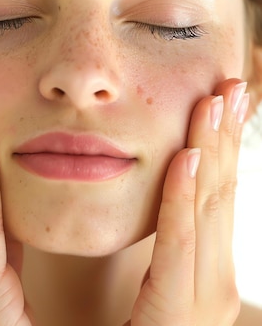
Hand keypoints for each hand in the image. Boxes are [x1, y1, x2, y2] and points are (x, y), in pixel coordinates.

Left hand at [128, 79, 248, 324]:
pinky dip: (186, 202)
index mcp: (201, 270)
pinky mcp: (173, 314)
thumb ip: (165, 251)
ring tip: (220, 100)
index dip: (219, 146)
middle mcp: (209, 281)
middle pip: (217, 194)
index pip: (212, 195)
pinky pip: (179, 248)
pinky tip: (188, 161)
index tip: (222, 100)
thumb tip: (168, 199)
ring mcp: (199, 299)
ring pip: (207, 210)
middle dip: (225, 138)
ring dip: (213, 151)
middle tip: (231, 84)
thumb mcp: (155, 288)